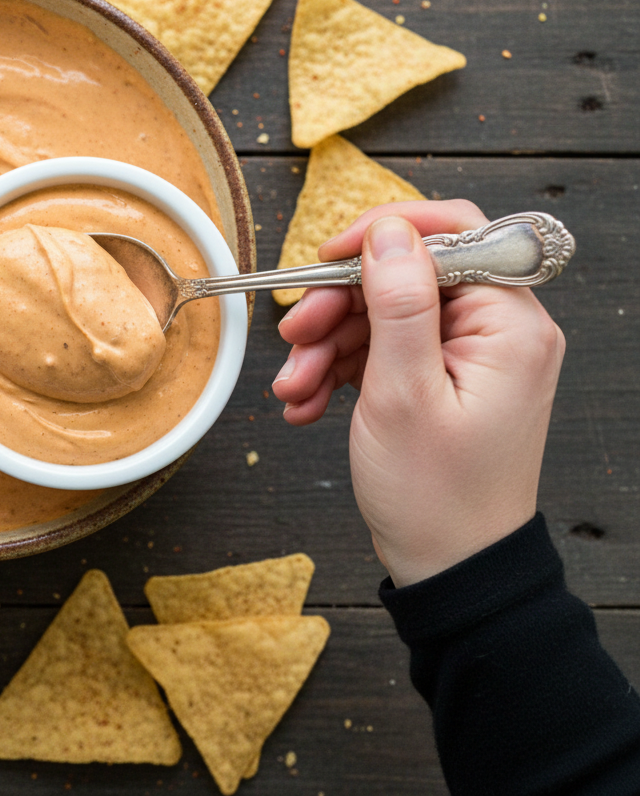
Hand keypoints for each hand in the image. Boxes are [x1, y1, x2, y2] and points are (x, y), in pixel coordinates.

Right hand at [272, 201, 564, 585]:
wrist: (450, 569)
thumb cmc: (436, 497)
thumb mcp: (402, 392)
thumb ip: (398, 303)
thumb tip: (389, 233)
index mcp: (509, 325)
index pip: (453, 235)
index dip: (383, 236)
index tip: (326, 256)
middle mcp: (497, 332)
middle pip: (406, 277)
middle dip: (339, 305)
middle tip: (294, 335)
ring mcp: (469, 357)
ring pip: (384, 315)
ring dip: (328, 346)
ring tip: (294, 387)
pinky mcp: (442, 380)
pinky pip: (384, 351)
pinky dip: (340, 371)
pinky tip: (308, 402)